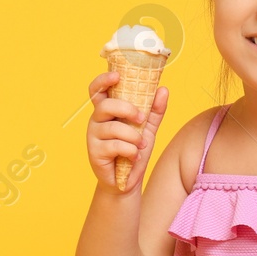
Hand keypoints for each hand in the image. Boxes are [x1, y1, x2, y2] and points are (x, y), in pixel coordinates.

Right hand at [85, 70, 168, 192]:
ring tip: (141, 144)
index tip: (118, 76)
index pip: (98, 90)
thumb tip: (163, 89)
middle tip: (141, 118)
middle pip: (105, 105)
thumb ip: (155, 110)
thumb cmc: (134, 150)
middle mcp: (97, 120)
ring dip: (133, 136)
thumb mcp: (148, 128)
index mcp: (108, 110)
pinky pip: (115, 146)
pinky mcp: (95, 152)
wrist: (128, 180)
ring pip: (113, 128)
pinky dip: (130, 151)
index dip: (103, 80)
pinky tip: (134, 157)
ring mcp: (93, 136)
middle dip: (126, 109)